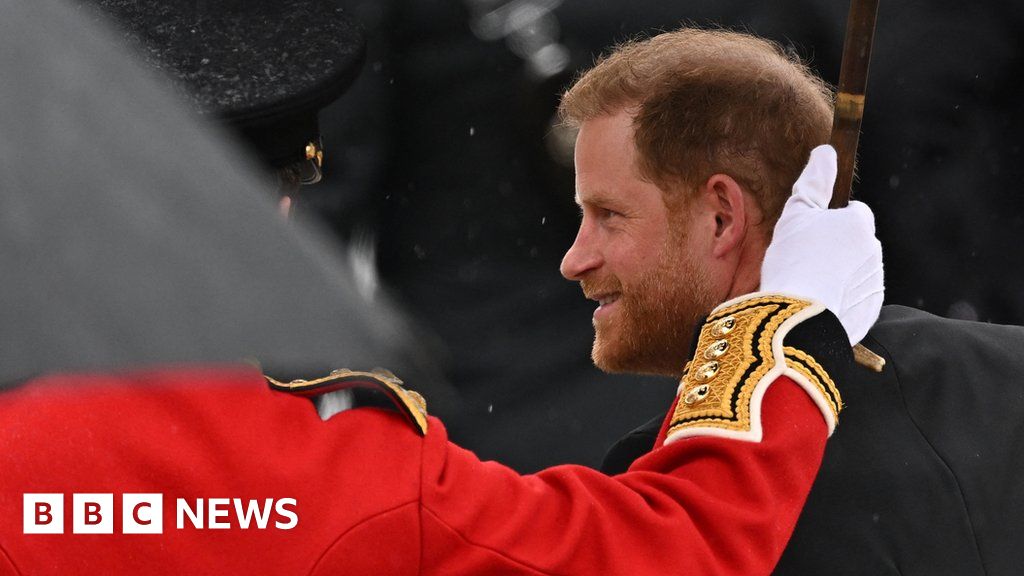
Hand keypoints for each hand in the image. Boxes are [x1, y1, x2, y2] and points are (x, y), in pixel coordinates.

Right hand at [760, 145, 883, 344]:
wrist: (799, 317)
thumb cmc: (794, 259)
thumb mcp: (795, 214)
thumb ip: (813, 182)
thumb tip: (826, 151)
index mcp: (859, 223)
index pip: (853, 211)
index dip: (829, 220)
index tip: (809, 234)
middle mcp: (874, 250)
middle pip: (855, 242)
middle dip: (836, 248)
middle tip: (804, 260)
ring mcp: (874, 282)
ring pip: (855, 270)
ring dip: (837, 273)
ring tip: (807, 285)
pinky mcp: (869, 310)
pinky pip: (854, 297)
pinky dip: (838, 298)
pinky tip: (815, 303)